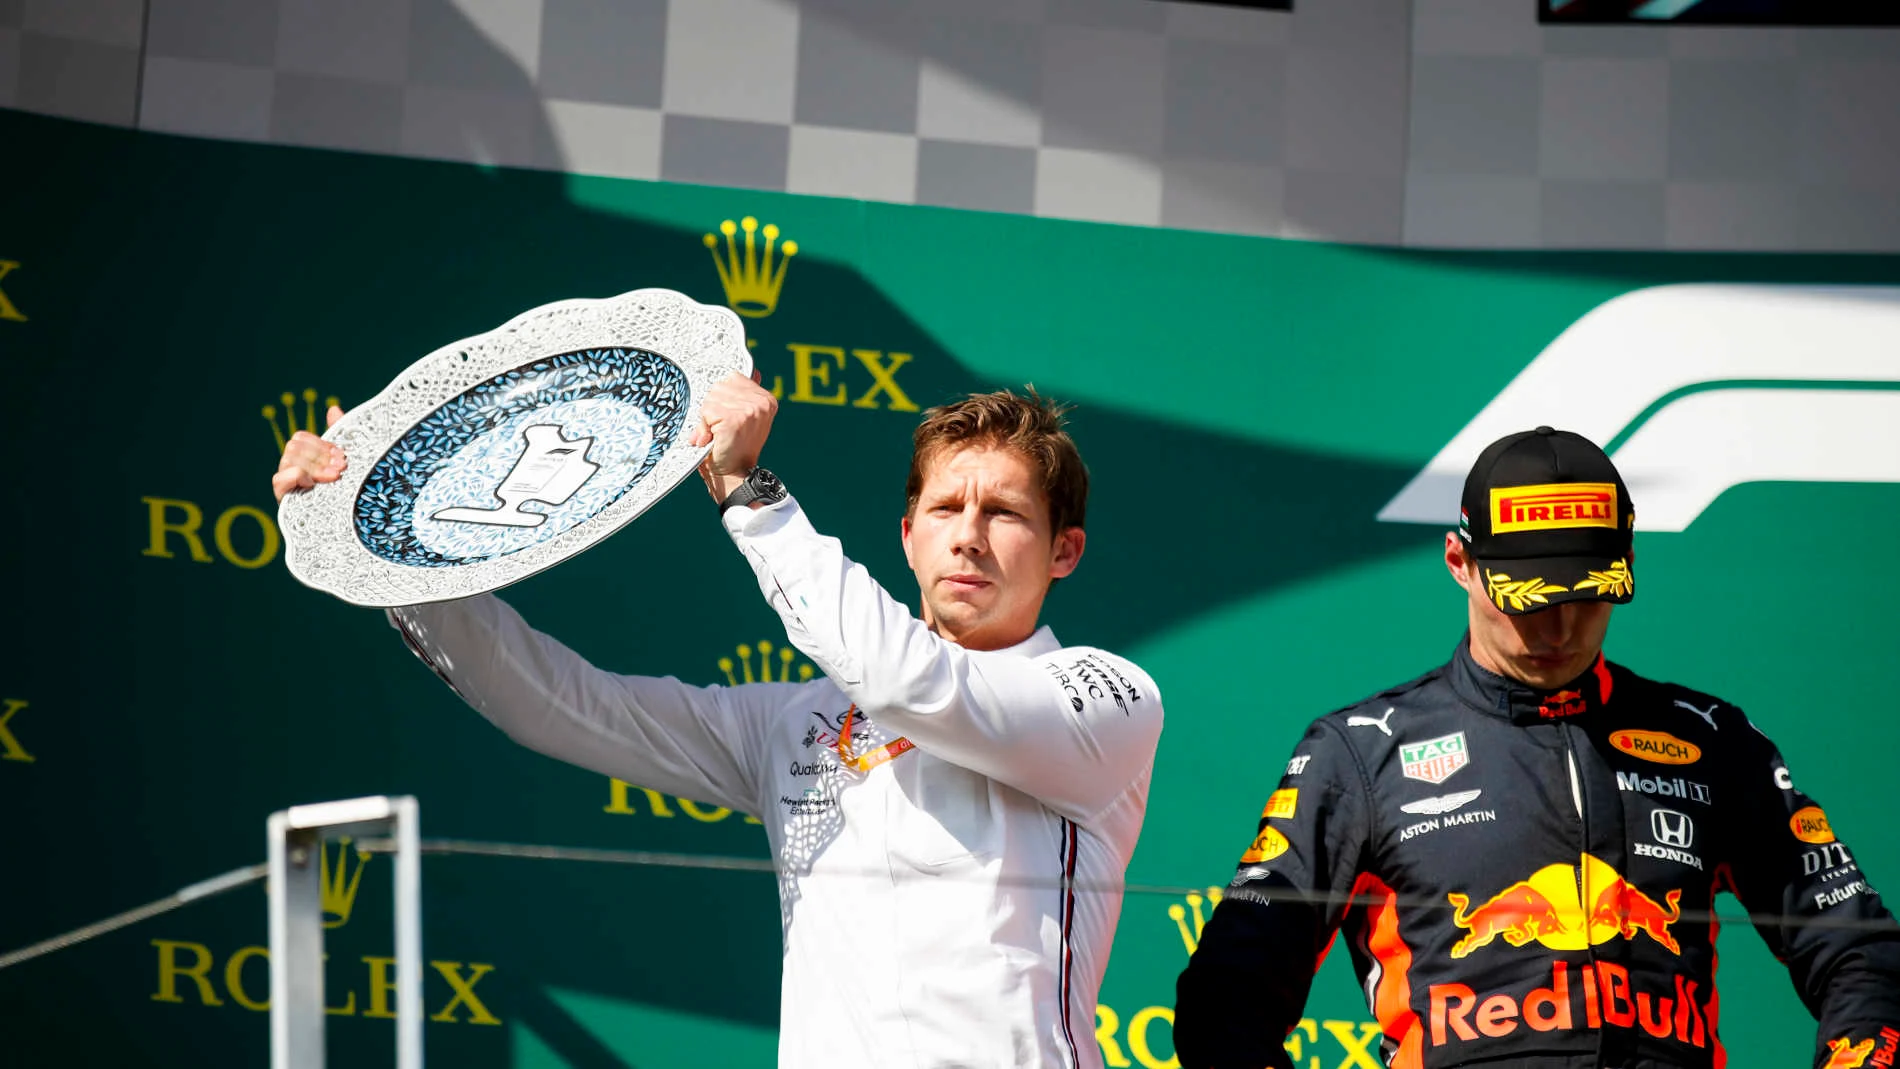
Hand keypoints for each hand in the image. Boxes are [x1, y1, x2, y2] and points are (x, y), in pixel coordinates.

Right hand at [272, 404, 346, 501]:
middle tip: (341, 469)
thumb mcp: (348, 462)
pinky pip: (279, 479)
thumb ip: (340, 435)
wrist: (352, 527)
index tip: (342, 457)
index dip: (321, 444)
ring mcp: (287, 485)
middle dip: (320, 456)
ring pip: (289, 458)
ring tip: (333, 479)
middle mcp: (292, 469)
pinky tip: (313, 485)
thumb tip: (333, 408)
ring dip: (314, 466)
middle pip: (293, 446)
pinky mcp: (284, 500)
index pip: (301, 438)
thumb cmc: (350, 492)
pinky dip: (297, 476)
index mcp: (305, 459)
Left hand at [691, 371, 777, 503]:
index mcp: (766, 399)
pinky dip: (703, 428)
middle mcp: (761, 402)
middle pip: (718, 387)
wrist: (734, 475)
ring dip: (707, 419)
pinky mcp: (735, 420)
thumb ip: (746, 394)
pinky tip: (714, 439)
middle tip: (720, 430)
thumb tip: (755, 371)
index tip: (727, 418)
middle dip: (712, 408)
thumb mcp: (745, 417)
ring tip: (717, 435)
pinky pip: (706, 412)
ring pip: (710, 399)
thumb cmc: (735, 448)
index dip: (722, 398)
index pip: (732, 378)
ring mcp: (750, 410)